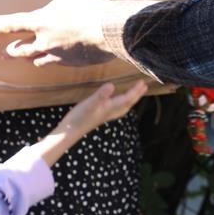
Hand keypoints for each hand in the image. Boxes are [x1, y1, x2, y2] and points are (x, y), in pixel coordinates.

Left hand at [0, 0, 118, 68]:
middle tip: (4, 53)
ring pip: (38, 60)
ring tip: (27, 60)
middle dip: (11, 51)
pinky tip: (57, 60)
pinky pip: (58, 64)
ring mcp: (59, 55)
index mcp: (40, 22)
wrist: (111, 31)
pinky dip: (53, 61)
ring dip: (29, 59)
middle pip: (21, 50)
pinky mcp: (74, 63)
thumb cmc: (89, 6)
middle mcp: (45, 42)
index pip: (10, 24)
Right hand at [25, 81, 149, 166]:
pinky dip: (120, 103)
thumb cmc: (80, 117)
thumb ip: (101, 95)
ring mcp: (105, 115)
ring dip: (129, 100)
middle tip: (144, 87)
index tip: (143, 82)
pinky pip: (115, 108)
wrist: (70, 132)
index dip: (135, 91)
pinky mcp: (99, 115)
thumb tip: (112, 85)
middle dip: (136, 95)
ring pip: (122, 107)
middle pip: (127, 103)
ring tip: (135, 93)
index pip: (127, 98)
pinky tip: (115, 102)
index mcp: (111, 108)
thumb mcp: (90, 103)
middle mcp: (110, 112)